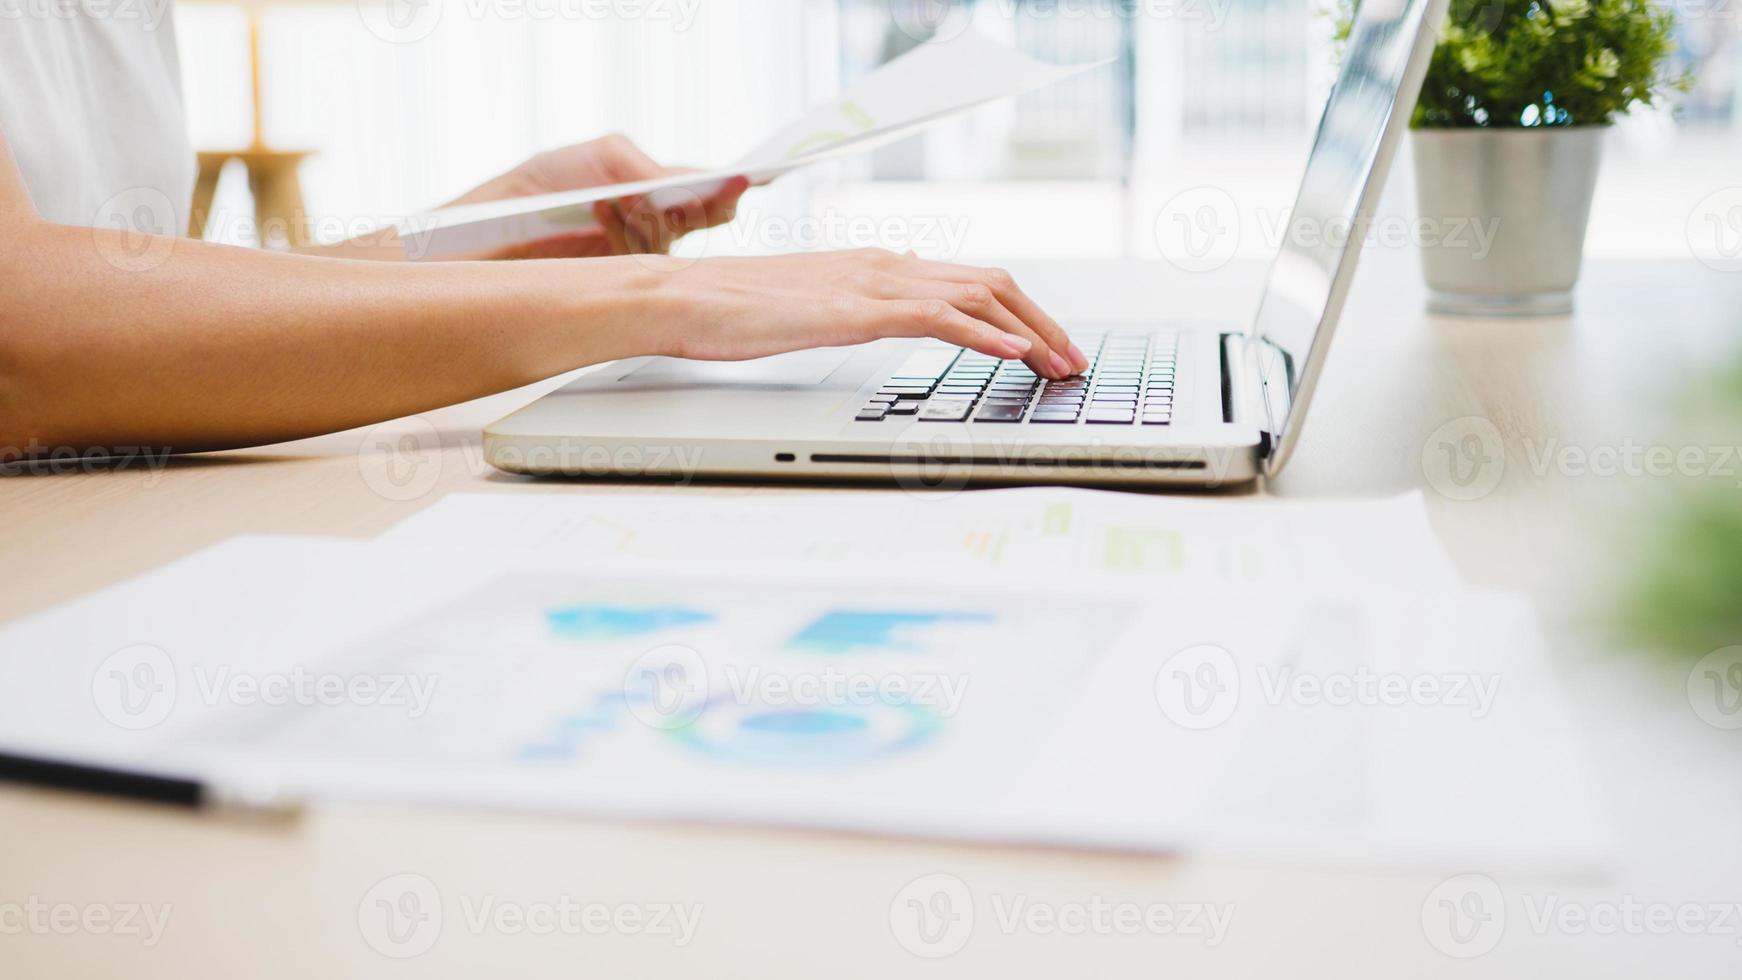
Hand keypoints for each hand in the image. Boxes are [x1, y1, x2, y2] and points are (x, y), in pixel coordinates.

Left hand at [448, 134, 747, 259]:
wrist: (495, 226)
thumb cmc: (543, 185)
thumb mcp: (602, 155)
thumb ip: (641, 165)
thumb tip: (673, 184)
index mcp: (662, 189)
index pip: (711, 188)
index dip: (734, 184)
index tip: (750, 178)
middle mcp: (660, 222)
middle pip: (707, 217)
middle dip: (708, 203)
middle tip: (697, 194)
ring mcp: (643, 252)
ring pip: (675, 238)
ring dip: (650, 214)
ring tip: (613, 195)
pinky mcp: (622, 278)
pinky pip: (643, 260)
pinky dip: (624, 230)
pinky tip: (601, 212)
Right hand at [632, 249, 1089, 379]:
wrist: (683, 298)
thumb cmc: (733, 309)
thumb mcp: (810, 310)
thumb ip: (853, 311)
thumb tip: (881, 325)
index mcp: (876, 266)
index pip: (969, 281)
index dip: (1020, 311)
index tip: (1047, 345)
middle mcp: (884, 266)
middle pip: (990, 283)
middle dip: (1042, 322)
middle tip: (1073, 360)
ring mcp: (872, 285)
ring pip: (976, 296)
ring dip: (1029, 331)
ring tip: (1059, 364)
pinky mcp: (854, 311)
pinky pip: (936, 319)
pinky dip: (984, 334)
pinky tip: (1012, 353)